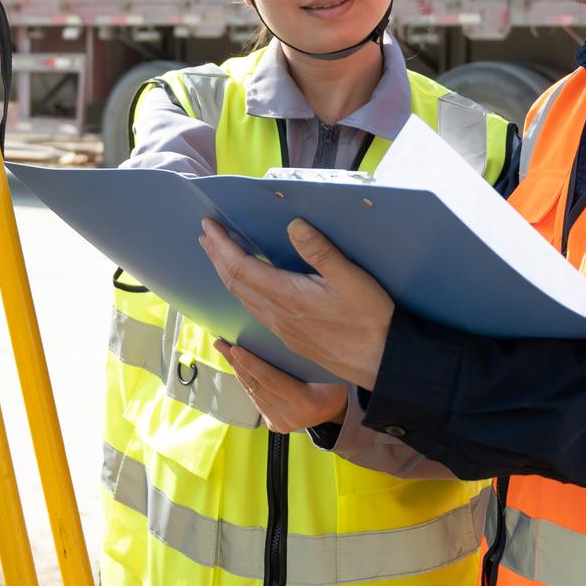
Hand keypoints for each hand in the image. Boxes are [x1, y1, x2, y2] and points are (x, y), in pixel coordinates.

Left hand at [199, 217, 394, 388]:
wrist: (380, 360)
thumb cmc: (369, 318)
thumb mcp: (350, 277)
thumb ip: (320, 251)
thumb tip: (294, 225)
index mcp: (287, 296)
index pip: (241, 267)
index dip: (222, 245)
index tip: (209, 225)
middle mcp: (277, 314)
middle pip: (234, 283)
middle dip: (217, 257)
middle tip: (205, 235)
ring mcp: (282, 329)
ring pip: (242, 298)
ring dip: (226, 274)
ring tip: (218, 256)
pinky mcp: (291, 337)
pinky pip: (255, 310)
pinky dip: (242, 290)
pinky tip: (248, 287)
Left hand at [213, 337, 347, 432]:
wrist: (338, 409)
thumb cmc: (335, 382)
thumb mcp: (329, 369)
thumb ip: (307, 359)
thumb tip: (285, 334)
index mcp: (306, 402)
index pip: (271, 379)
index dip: (251, 363)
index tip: (234, 348)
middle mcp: (291, 417)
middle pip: (257, 386)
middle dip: (236, 363)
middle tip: (220, 343)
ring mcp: (282, 423)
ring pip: (253, 393)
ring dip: (238, 371)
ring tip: (225, 351)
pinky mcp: (275, 425)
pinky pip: (257, 399)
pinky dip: (247, 382)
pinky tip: (238, 367)